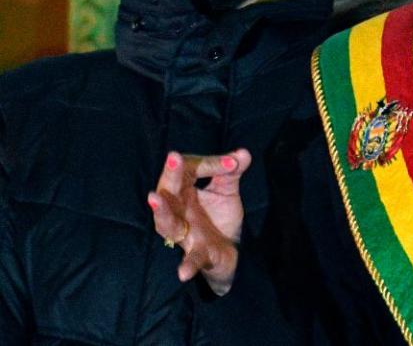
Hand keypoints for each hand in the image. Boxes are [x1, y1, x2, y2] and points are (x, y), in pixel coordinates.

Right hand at [148, 148, 251, 294]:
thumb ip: (232, 172)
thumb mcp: (227, 190)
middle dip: (171, 174)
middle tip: (173, 157)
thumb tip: (244, 153)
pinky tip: (183, 273)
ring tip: (154, 198)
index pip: (188, 171)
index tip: (233, 163)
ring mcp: (185, 233)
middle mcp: (179, 211)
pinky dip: (187, 265)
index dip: (210, 164)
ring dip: (161, 212)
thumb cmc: (219, 215)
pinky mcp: (198, 254)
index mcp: (184, 192)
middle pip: (168, 192)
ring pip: (167, 224)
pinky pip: (190, 259)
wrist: (228, 249)